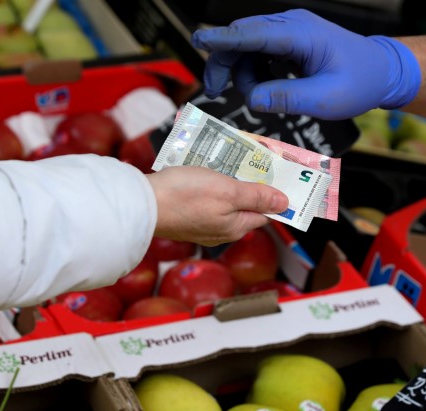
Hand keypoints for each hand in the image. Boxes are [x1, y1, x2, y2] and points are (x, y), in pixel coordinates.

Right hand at [148, 166, 288, 245]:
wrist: (141, 204)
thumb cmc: (185, 195)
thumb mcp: (228, 190)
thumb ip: (257, 196)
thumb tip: (284, 204)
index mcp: (236, 227)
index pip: (264, 212)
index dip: (271, 194)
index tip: (275, 175)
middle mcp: (221, 232)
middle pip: (244, 207)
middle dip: (248, 186)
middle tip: (250, 162)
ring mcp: (201, 227)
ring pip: (224, 204)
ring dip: (227, 185)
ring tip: (226, 163)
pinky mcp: (185, 218)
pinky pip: (205, 202)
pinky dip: (208, 188)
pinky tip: (202, 174)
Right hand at [191, 9, 420, 119]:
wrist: (381, 72)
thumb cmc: (360, 82)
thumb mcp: (327, 99)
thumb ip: (288, 98)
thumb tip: (253, 99)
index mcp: (302, 34)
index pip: (254, 33)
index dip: (224, 38)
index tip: (200, 40)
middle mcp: (292, 26)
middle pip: (243, 36)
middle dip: (224, 62)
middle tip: (215, 90)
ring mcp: (290, 31)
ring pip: (248, 46)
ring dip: (243, 72)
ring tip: (258, 97)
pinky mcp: (289, 41)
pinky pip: (259, 51)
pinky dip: (255, 71)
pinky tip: (266, 87)